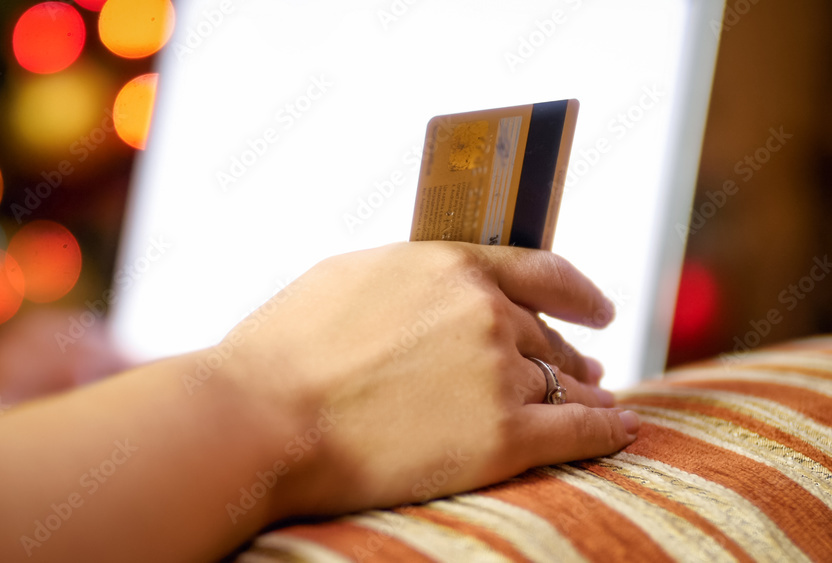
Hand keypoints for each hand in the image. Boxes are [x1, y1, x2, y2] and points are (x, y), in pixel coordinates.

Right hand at [223, 241, 637, 518]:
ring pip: (566, 383)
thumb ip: (412, 275)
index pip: (539, 270)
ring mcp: (498, 375)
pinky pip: (577, 430)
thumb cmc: (286, 348)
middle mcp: (485, 313)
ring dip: (586, 392)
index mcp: (449, 265)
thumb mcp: (350, 277)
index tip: (596, 306)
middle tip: (583, 366)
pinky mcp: (502, 439)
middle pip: (548, 334)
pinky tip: (619, 430)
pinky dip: (605, 430)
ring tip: (598, 402)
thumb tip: (440, 286)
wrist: (264, 417)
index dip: (577, 290)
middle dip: (568, 350)